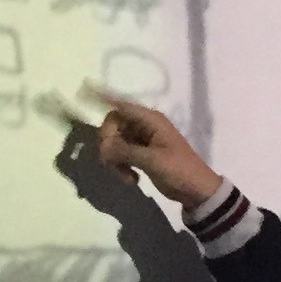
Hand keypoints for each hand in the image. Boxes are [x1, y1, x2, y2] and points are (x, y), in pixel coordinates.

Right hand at [94, 99, 223, 212]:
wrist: (197, 191)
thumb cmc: (179, 171)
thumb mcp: (153, 161)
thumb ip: (125, 151)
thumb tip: (103, 146)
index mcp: (150, 120)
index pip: (121, 105)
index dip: (101, 97)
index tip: (83, 90)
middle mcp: (144, 125)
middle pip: (113, 125)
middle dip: (109, 144)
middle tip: (111, 163)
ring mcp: (142, 140)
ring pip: (115, 142)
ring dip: (115, 160)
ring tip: (128, 177)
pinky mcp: (141, 154)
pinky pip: (121, 154)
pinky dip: (121, 166)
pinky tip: (132, 179)